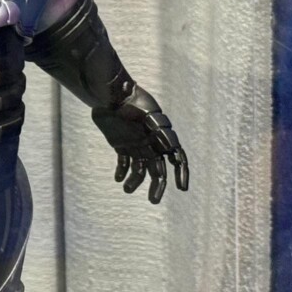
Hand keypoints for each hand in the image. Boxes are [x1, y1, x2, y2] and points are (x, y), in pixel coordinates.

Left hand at [92, 85, 188, 203]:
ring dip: (135, 181)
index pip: (177, 157)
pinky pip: (124, 162)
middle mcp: (151, 143)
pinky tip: (118, 179)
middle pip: (158, 169)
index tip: (182, 188)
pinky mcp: (121, 144)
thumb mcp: (144, 109)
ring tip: (126, 189)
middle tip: (153, 200)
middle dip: (157, 185)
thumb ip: (156, 126)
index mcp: (162, 136)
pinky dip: (122, 172)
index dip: (181, 173)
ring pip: (140, 169)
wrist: (110, 91)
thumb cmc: (130, 97)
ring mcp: (136, 144)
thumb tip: (170, 145)